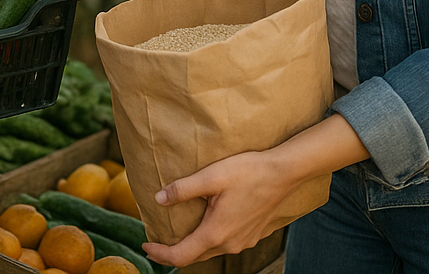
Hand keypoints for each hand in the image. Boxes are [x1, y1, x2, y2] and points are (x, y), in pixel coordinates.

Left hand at [143, 150, 293, 265]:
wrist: (282, 173)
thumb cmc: (247, 171)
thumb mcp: (210, 176)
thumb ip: (183, 189)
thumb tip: (158, 199)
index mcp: (216, 232)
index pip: (181, 255)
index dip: (161, 254)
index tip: (145, 245)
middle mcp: (230, 244)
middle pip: (195, 257)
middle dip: (172, 253)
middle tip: (155, 244)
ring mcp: (243, 242)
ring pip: (210, 251)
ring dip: (191, 247)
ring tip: (177, 235)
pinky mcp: (251, 235)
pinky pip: (225, 244)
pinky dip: (208, 241)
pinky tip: (206, 227)